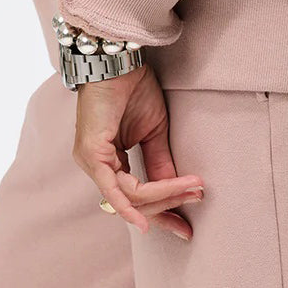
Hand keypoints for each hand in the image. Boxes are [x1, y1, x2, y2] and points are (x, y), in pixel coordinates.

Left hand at [73, 64, 203, 239]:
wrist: (120, 61)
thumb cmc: (133, 88)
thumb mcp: (154, 130)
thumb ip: (160, 162)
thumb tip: (179, 188)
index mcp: (110, 161)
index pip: (136, 196)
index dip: (164, 211)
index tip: (186, 226)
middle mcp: (97, 166)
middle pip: (134, 201)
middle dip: (168, 204)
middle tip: (197, 200)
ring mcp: (91, 162)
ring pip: (129, 196)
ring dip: (164, 194)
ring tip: (191, 188)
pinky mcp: (92, 154)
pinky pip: (114, 187)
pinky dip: (130, 205)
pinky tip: (146, 220)